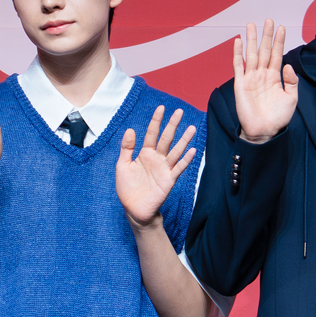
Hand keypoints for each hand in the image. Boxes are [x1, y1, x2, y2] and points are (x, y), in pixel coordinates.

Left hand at [116, 105, 198, 230]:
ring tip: (191, 128)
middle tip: (179, 111)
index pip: (151, 134)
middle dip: (172, 125)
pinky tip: (192, 150)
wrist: (133, 208)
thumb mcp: (122, 165)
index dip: (156, 121)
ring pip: (175, 151)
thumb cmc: (127, 187)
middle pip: (166, 139)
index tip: (161, 108)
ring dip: (184, 140)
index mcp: (144, 153)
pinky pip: (178, 168)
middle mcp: (156, 158)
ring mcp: (164, 168)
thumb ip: (127, 148)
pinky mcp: (169, 180)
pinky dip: (186, 160)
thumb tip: (130, 130)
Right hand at [233, 20, 298, 141]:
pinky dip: (238, 53)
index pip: (277, 55)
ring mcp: (251, 78)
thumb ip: (291, 81)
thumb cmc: (278, 117)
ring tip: (251, 25)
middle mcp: (262, 74)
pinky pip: (238, 65)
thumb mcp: (291, 98)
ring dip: (251, 40)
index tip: (282, 27)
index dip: (279, 41)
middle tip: (268, 20)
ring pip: (251, 54)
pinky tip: (238, 41)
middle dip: (266, 36)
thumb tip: (288, 65)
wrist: (264, 132)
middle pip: (264, 50)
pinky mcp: (241, 84)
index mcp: (275, 77)